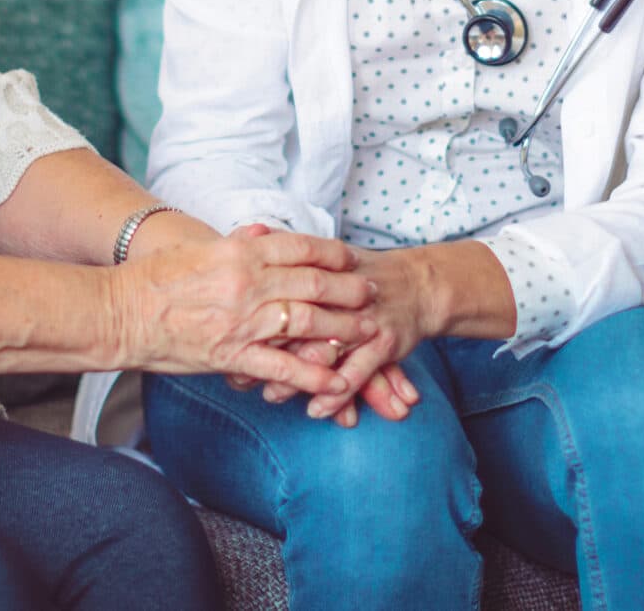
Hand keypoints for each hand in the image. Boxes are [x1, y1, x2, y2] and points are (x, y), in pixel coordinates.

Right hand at [111, 226, 379, 397]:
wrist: (119, 313)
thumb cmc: (154, 280)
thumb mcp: (199, 249)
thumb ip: (237, 243)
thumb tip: (265, 233)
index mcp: (239, 252)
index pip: (300, 248)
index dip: (333, 255)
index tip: (353, 260)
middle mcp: (246, 283)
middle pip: (313, 284)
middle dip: (350, 290)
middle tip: (374, 294)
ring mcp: (241, 321)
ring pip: (306, 323)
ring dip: (343, 329)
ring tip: (368, 334)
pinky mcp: (231, 356)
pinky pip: (281, 368)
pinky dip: (312, 376)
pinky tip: (336, 384)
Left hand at [222, 228, 422, 425]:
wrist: (418, 285)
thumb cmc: (361, 273)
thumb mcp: (323, 254)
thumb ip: (287, 247)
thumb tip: (247, 232)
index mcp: (321, 269)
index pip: (278, 288)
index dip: (249, 314)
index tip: (225, 337)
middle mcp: (340, 292)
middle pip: (296, 322)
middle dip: (266, 352)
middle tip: (240, 378)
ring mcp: (363, 316)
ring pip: (324, 352)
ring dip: (297, 380)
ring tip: (272, 396)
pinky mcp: (385, 340)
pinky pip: (357, 373)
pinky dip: (335, 395)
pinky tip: (316, 410)